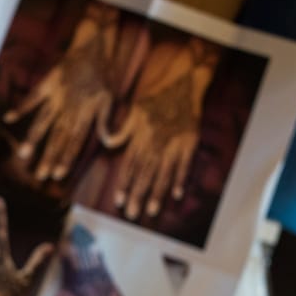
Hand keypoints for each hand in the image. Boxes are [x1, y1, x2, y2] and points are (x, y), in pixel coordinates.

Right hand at [3, 3, 120, 182]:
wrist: (94, 46)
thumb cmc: (104, 75)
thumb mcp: (111, 99)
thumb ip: (106, 122)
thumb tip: (107, 143)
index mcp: (86, 112)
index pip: (75, 140)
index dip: (66, 158)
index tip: (58, 175)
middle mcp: (70, 106)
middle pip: (57, 136)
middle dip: (48, 156)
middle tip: (39, 175)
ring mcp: (57, 95)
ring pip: (43, 121)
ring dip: (33, 138)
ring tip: (23, 154)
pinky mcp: (48, 83)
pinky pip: (33, 97)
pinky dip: (21, 107)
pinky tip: (9, 118)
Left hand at [101, 38, 219, 219]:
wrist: (184, 81)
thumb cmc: (156, 95)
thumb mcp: (135, 110)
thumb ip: (122, 130)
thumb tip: (106, 143)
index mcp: (141, 134)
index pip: (130, 164)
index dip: (124, 183)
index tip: (119, 201)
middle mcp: (156, 141)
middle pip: (145, 172)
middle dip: (137, 194)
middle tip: (131, 214)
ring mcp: (174, 142)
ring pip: (163, 172)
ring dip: (156, 192)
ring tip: (150, 211)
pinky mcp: (189, 141)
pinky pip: (184, 164)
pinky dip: (180, 179)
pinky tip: (176, 195)